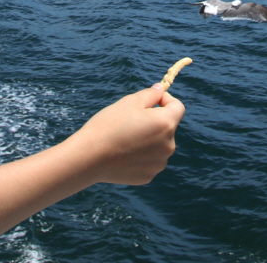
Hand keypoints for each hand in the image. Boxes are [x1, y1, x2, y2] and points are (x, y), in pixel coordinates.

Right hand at [66, 85, 183, 185]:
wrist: (89, 157)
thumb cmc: (109, 125)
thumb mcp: (129, 102)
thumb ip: (150, 94)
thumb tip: (160, 90)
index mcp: (166, 124)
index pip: (177, 107)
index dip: (166, 100)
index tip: (152, 100)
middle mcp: (169, 146)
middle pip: (167, 127)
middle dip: (155, 121)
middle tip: (131, 121)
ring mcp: (159, 163)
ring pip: (159, 145)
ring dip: (149, 139)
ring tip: (125, 138)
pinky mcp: (149, 176)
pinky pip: (150, 160)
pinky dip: (141, 155)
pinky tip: (123, 154)